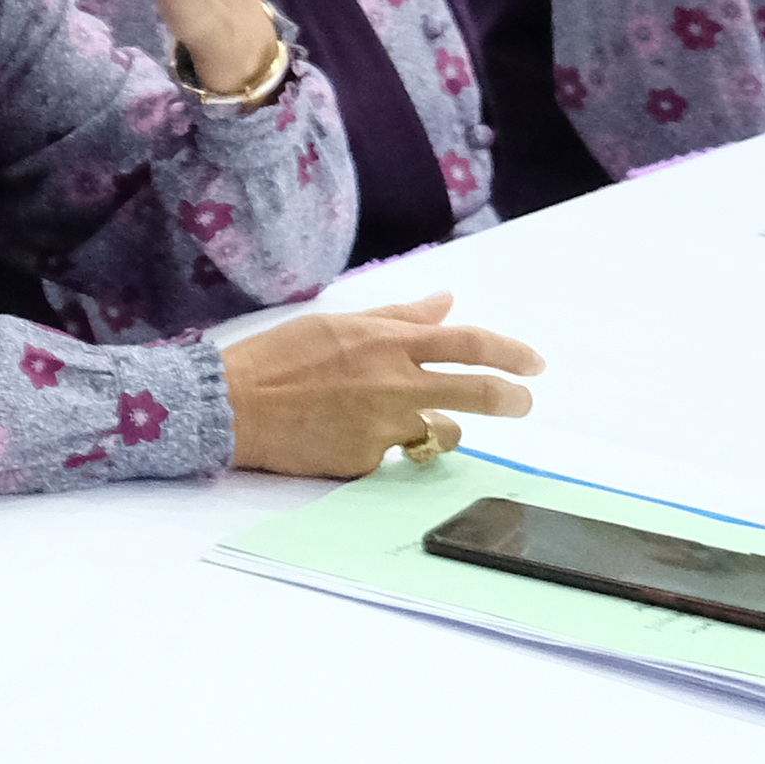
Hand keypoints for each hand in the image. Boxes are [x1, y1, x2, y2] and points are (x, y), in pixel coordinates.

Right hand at [223, 292, 541, 476]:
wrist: (230, 406)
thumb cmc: (276, 359)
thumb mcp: (336, 323)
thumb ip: (396, 316)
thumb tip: (445, 303)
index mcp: (387, 343)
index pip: (469, 344)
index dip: (511, 353)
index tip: (533, 364)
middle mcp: (394, 384)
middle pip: (478, 392)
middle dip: (511, 399)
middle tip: (521, 402)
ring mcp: (384, 426)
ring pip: (443, 433)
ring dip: (440, 428)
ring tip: (414, 425)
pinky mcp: (367, 460)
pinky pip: (394, 455)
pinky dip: (383, 446)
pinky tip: (350, 436)